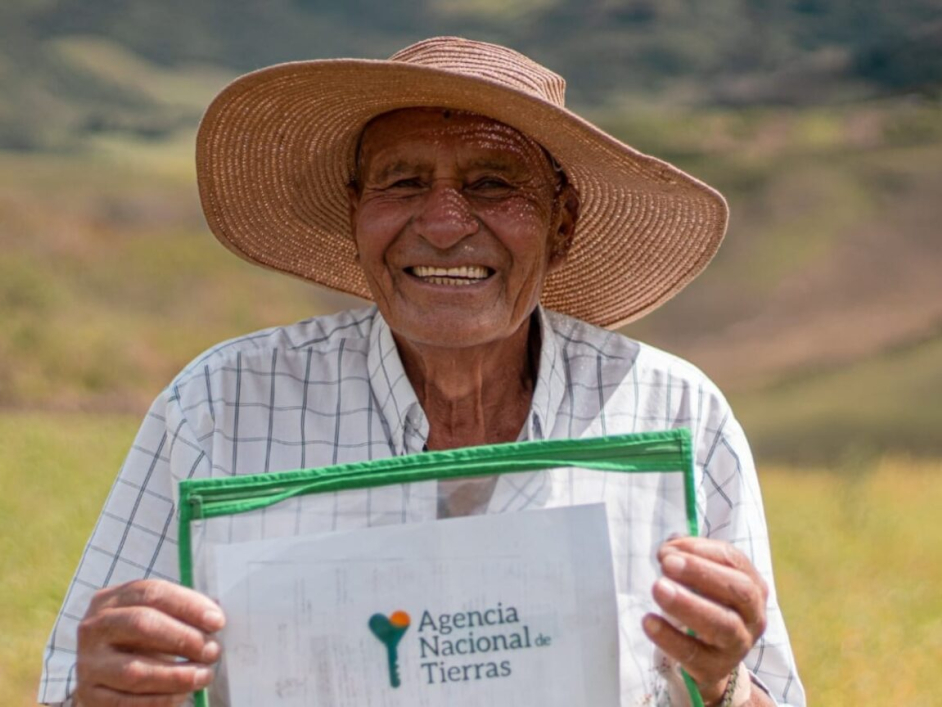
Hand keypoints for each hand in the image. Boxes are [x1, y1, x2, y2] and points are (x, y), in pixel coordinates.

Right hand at [75, 579, 224, 705]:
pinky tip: (181, 695)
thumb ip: (181, 614)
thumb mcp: (155, 617)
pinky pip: (127, 702)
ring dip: (177, 675)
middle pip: (142, 625)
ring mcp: (89, 663)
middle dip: (184, 639)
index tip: (217, 622)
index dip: (189, 606)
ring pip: (135, 670)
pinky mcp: (90, 695)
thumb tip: (215, 617)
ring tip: (203, 676)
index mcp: (113, 599)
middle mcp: (95, 627)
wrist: (104, 672)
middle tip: (213, 651)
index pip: (153, 592)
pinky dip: (160, 700)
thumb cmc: (139, 639)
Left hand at [642, 537, 767, 704]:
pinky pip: (695, 654)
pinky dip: (670, 637)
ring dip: (688, 604)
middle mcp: (754, 615)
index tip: (667, 548)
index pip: (733, 560)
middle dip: (700, 572)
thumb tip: (668, 548)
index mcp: (753, 585)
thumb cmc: (707, 606)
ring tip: (658, 588)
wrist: (712, 660)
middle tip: (666, 563)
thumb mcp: (702, 581)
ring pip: (722, 624)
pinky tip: (649, 621)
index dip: (700, 550)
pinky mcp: (716, 668)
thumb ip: (686, 559)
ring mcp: (739, 644)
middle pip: (738, 590)